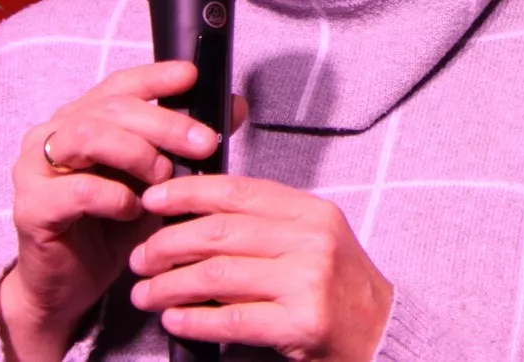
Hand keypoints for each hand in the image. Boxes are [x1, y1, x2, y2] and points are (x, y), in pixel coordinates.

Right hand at [0, 61, 243, 360]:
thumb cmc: (111, 226)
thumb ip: (189, 143)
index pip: (120, 85)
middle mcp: (54, 134)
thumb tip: (236, 107)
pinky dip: (111, 196)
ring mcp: (35, 169)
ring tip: (164, 176)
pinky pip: (73, 190)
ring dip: (136, 152)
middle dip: (164, 123)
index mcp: (84, 118)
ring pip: (87, 136)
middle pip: (111, 108)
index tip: (192, 76)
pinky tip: (133, 209)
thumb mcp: (159, 180)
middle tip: (204, 144)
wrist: (67, 286)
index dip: (156, 77)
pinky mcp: (30, 207)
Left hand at [130, 175, 393, 360]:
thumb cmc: (339, 286)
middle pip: (219, 233)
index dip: (188, 193)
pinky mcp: (301, 323)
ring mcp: (308, 281)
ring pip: (217, 275)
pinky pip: (231, 318)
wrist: (381, 331)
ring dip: (170, 285)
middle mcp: (311, 240)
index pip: (238, 191)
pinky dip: (194, 319)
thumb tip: (197, 214)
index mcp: (310, 212)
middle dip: (168, 244)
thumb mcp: (312, 238)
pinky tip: (174, 319)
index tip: (154, 200)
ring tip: (146, 293)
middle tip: (142, 257)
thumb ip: (266, 223)